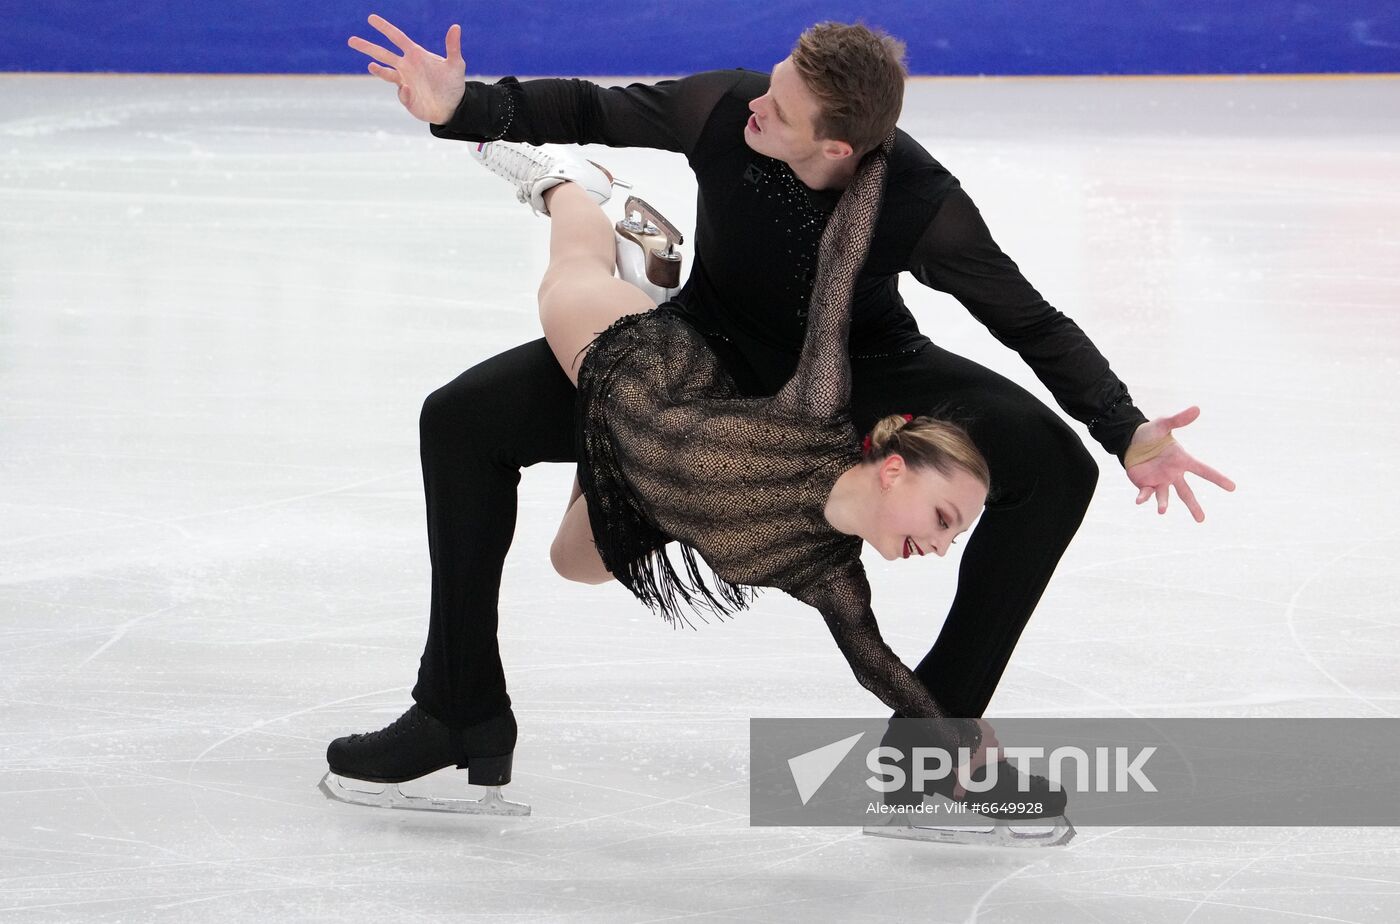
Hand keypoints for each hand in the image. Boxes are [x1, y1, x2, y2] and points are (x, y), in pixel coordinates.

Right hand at [347, 15, 466, 124]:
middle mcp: (407, 66)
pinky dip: (404, 91)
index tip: (371, 18)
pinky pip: (402, 93)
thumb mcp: (456, 64)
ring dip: (378, 70)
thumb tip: (456, 27)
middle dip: (367, 47)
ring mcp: (404, 82)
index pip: (397, 37)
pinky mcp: (406, 97)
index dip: (384, 27)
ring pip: (386, 73)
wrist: (454, 107)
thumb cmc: (453, 83)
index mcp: (416, 54)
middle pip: (383, 54)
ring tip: (370, 66)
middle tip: (351, 40)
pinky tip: (409, 89)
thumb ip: (453, 47)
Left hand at [952, 719, 997, 798]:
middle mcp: (994, 742)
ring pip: (988, 734)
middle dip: (985, 747)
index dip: (999, 757)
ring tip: (970, 740)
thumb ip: (961, 787)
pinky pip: (982, 724)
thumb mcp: (962, 773)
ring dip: (981, 736)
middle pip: (994, 744)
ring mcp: (989, 731)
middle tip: (973, 749)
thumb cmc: (961, 755)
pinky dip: (976, 727)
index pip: (1003, 756)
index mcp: (993, 754)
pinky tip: (969, 731)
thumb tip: (958, 798)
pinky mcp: (982, 722)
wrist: (956, 736)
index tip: (994, 757)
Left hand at [1126, 406, 1235, 521]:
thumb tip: (1197, 408)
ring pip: (1165, 496)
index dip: (1218, 478)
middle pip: (1186, 493)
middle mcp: (1173, 474)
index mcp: (1182, 460)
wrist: (1130, 441)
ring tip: (1162, 511)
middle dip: (1194, 506)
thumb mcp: (1163, 424)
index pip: (1203, 470)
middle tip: (1201, 520)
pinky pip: (1146, 494)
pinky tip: (1139, 501)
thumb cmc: (1150, 433)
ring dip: (1163, 503)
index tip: (1232, 487)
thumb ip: (1178, 419)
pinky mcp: (1145, 484)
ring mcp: (1160, 481)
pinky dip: (1143, 498)